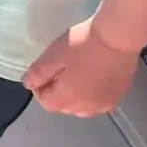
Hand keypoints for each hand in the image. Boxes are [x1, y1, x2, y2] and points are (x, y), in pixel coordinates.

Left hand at [24, 17, 139, 117]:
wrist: (118, 37)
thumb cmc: (83, 44)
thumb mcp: (54, 55)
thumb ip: (38, 73)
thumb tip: (28, 85)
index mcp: (70, 99)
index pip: (46, 103)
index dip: (40, 87)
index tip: (45, 70)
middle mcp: (88, 109)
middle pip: (64, 106)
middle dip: (57, 91)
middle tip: (61, 67)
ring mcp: (105, 105)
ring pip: (81, 106)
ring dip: (75, 93)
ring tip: (78, 71)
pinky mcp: (118, 97)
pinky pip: (97, 101)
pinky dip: (91, 93)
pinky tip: (94, 74)